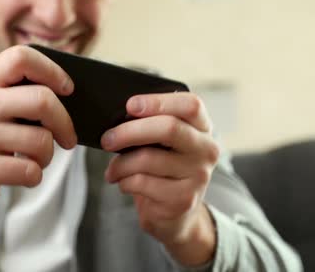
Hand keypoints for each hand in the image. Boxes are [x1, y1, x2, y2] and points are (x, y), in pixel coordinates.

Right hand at [0, 45, 77, 234]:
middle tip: (68, 138)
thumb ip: (24, 94)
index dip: (52, 70)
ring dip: (48, 155)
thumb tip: (72, 96)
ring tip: (36, 159)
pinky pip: (30, 171)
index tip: (68, 89)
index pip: (21, 57)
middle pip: (42, 100)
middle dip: (64, 123)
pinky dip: (35, 176)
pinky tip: (23, 174)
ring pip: (41, 141)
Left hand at [101, 92, 219, 265]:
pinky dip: (125, 182)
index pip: (190, 105)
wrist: (175, 213)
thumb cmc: (162, 168)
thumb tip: (117, 118)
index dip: (159, 101)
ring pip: (148, 159)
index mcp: (202, 127)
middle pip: (169, 128)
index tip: (130, 105)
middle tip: (107, 139)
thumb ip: (151, 126)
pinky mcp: (184, 198)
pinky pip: (143, 183)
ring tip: (112, 170)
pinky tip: (124, 183)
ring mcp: (198, 175)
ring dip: (121, 164)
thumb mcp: (163, 144)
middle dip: (130, 131)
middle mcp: (206, 149)